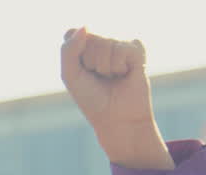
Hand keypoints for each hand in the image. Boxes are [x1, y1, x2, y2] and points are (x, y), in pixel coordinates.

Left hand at [60, 27, 173, 169]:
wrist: (116, 119)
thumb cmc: (92, 99)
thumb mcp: (70, 75)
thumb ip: (69, 49)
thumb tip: (86, 26)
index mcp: (83, 46)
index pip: (71, 33)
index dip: (74, 56)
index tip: (81, 72)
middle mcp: (102, 42)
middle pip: (89, 37)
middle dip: (90, 62)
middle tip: (99, 77)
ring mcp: (120, 44)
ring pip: (105, 43)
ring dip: (105, 67)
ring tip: (112, 78)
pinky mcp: (136, 49)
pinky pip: (121, 49)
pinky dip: (118, 66)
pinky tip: (124, 74)